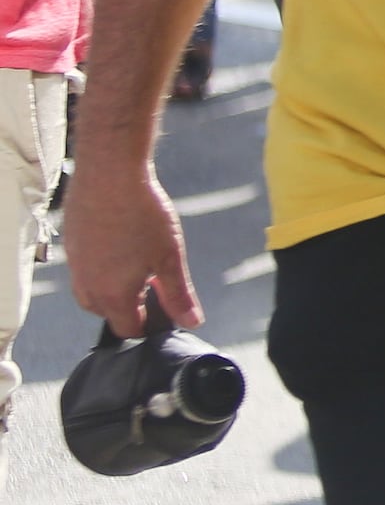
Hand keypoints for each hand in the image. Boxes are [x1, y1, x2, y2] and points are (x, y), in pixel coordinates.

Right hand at [64, 159, 200, 334]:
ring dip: (116, 289)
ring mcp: (75, 267)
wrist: (109, 175)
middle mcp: (87, 287)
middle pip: (109, 314)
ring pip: (94, 294)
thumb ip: (179, 295)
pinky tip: (123, 247)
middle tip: (156, 285)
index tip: (164, 313)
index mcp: (112, 296)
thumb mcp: (170, 258)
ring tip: (141, 266)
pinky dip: (103, 270)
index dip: (148, 327)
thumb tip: (192, 321)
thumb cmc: (142, 215)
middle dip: (132, 307)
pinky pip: (85, 272)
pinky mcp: (71, 248)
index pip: (127, 330)